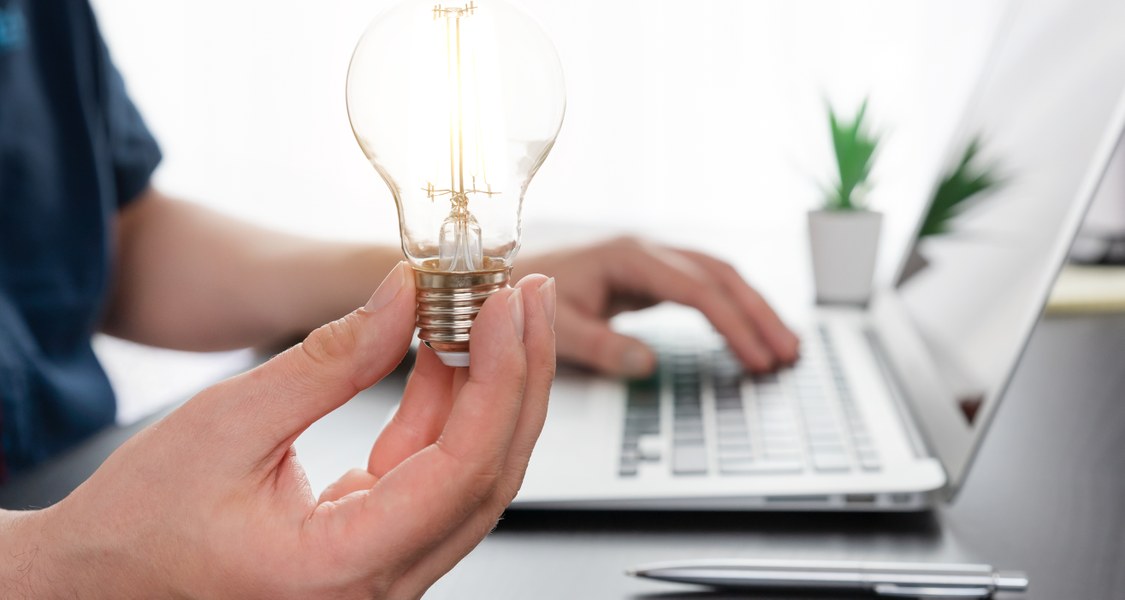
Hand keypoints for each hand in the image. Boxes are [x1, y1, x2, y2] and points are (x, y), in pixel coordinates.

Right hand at [4, 263, 555, 598]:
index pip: (459, 471)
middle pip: (487, 475)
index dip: (497, 381)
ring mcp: (382, 569)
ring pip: (471, 475)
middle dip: (518, 377)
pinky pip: (432, 474)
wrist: (103, 575)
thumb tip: (405, 298)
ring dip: (489, 389)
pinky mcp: (376, 543)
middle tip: (526, 298)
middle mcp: (377, 584)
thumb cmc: (142, 521)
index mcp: (339, 568)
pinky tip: (444, 353)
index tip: (505, 309)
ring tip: (493, 312)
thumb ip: (331, 361)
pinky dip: (445, 410)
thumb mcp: (230, 423)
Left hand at [515, 236, 797, 376]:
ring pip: (721, 278)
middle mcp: (648, 250)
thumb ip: (600, 346)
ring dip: (755, 310)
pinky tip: (750, 333)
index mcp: (629, 257)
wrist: (505, 277)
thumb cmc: (525, 299)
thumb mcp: (558, 327)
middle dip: (759, 315)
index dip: (732, 325)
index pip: (697, 290)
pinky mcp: (653, 275)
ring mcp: (653, 259)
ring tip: (786, 348)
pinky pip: (705, 288)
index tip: (757, 358)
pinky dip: (733, 309)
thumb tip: (648, 364)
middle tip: (789, 355)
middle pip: (721, 276)